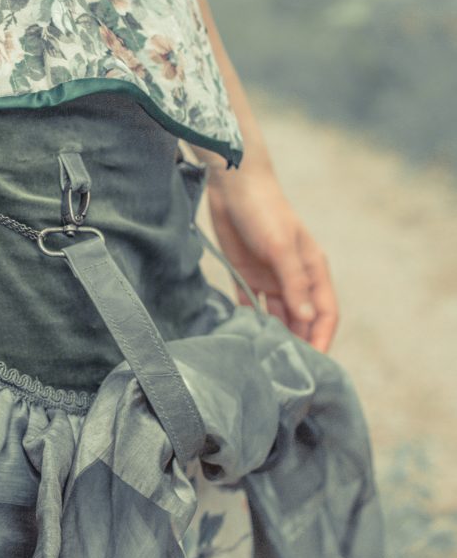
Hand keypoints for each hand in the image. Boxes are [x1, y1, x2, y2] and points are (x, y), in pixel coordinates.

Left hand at [205, 167, 337, 351]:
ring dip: (273, 335)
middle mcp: (293, 277)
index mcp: (312, 270)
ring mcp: (269, 277)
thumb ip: (293, 283)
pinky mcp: (245, 273)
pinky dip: (249, 320)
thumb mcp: (281, 247)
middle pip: (300, 319)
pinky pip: (250, 304)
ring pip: (275, 315)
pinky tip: (243, 338)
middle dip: (297, 343)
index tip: (316, 366)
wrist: (233, 184)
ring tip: (263, 361)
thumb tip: (306, 317)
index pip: (324, 313)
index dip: (321, 338)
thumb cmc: (264, 210)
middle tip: (286, 372)